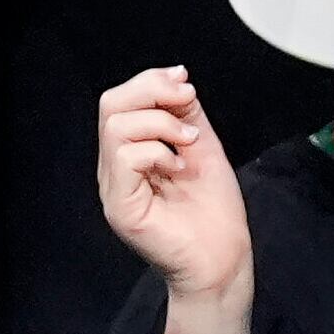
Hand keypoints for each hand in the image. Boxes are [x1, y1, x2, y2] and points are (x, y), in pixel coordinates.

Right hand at [94, 64, 254, 313]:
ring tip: (186, 145)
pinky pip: (125, 157)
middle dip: (152, 91)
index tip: (185, 83)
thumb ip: (184, 112)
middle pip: (109, 105)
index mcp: (129, 153)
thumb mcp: (200, 144)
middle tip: (186, 104)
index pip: (119, 100)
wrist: (224, 256)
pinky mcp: (121, 208)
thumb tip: (176, 77)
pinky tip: (178, 166)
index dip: (151, 81)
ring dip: (162, 125)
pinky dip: (157, 151)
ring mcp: (114, 189)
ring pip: (116, 126)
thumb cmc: (213, 209)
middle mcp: (114, 169)